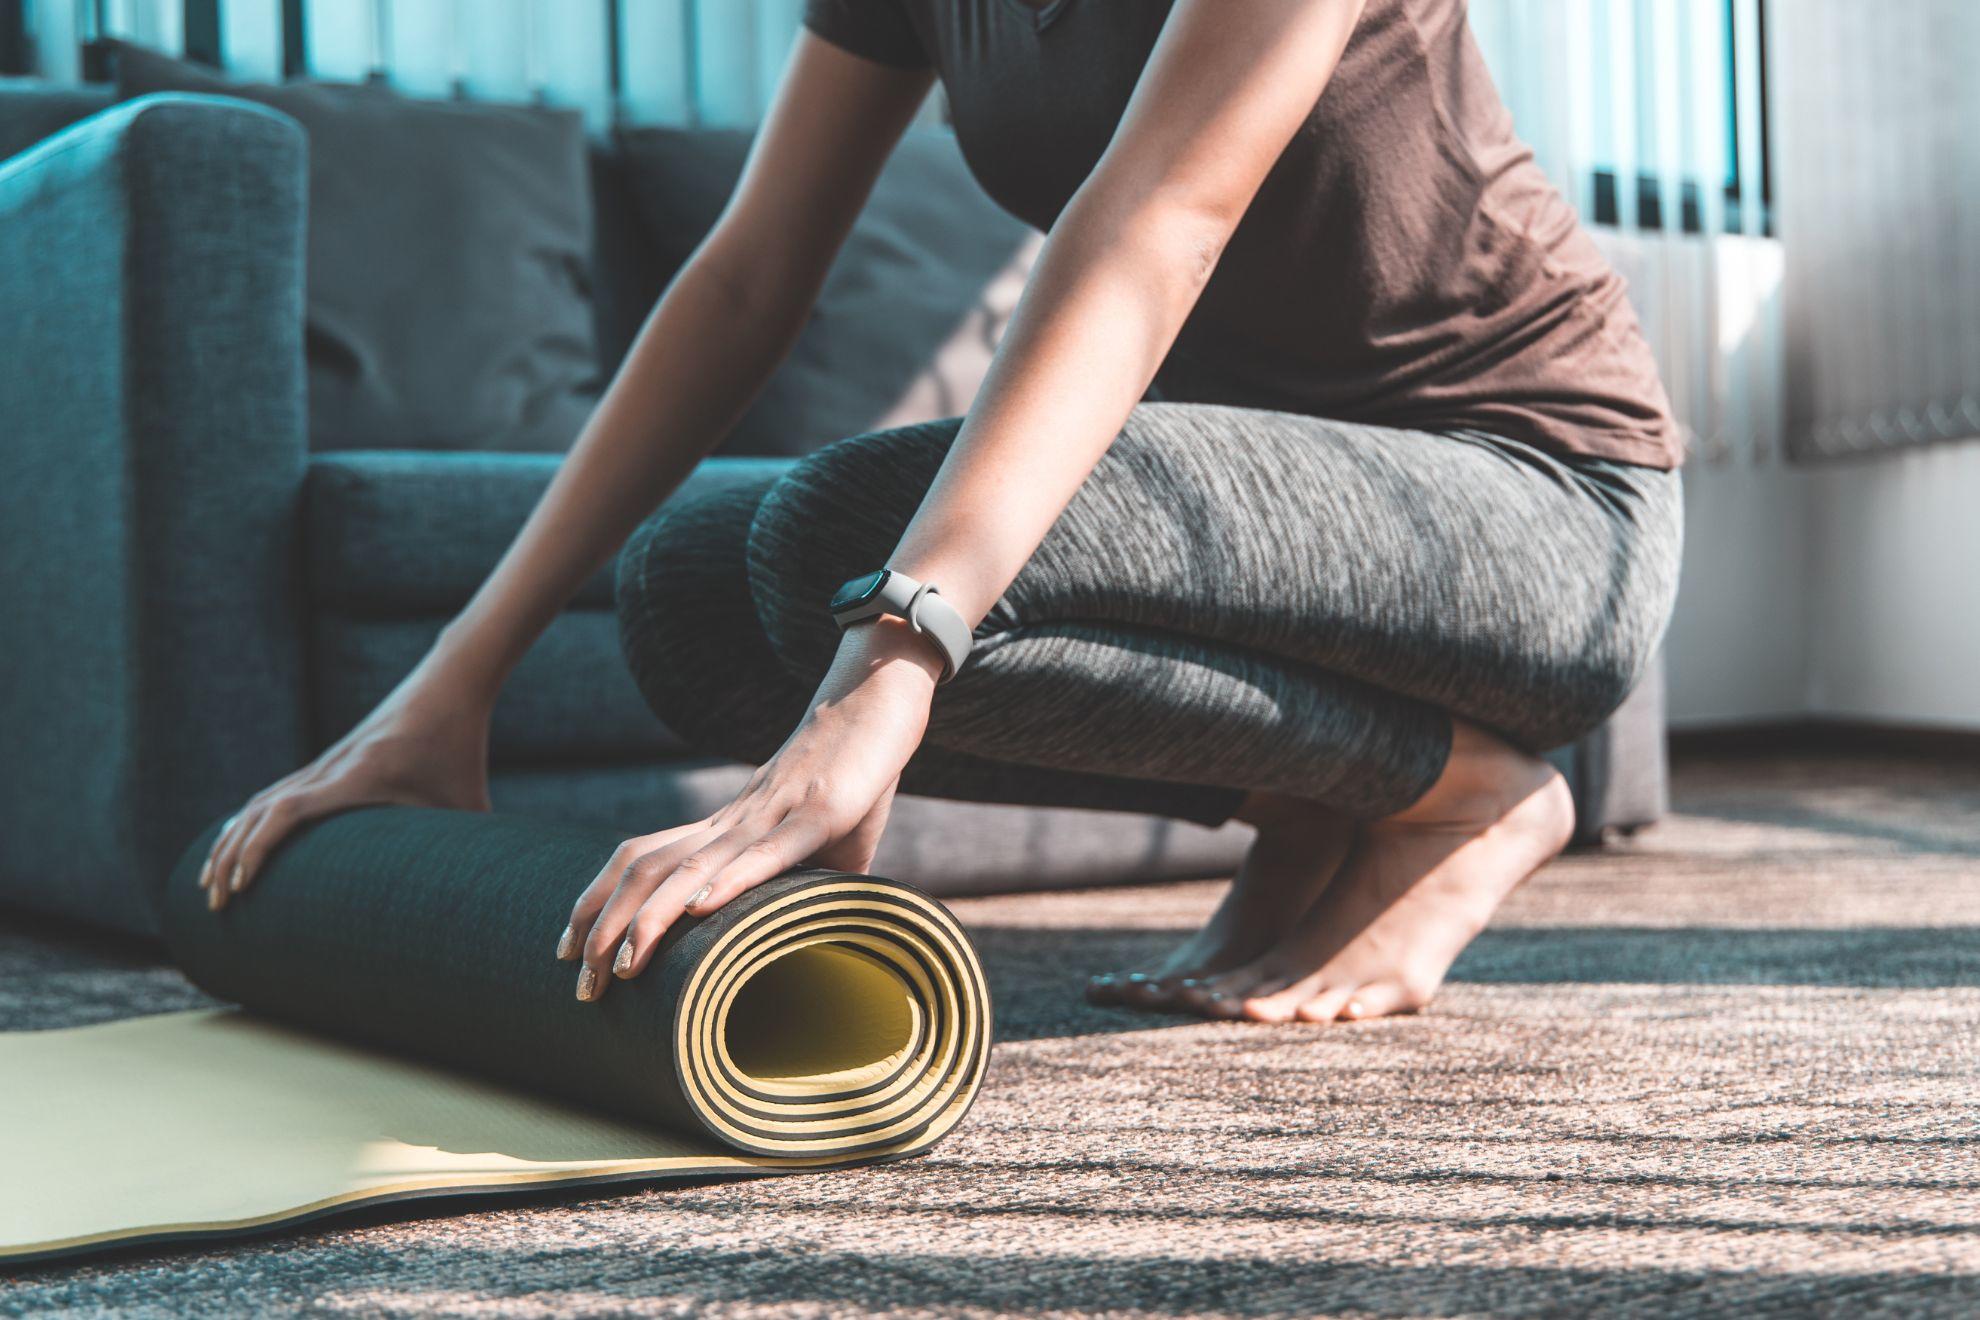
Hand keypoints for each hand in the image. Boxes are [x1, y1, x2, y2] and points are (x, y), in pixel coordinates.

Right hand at [199, 666, 493, 910]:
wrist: (450, 684)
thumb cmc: (461, 746)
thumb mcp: (469, 802)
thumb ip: (475, 850)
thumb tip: (489, 899)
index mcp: (357, 777)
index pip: (287, 811)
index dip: (256, 848)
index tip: (240, 886)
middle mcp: (330, 768)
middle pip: (258, 812)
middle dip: (230, 859)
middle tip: (214, 905)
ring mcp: (325, 763)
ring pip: (261, 801)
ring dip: (231, 841)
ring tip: (211, 882)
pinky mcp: (331, 760)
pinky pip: (278, 792)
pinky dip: (251, 817)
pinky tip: (237, 839)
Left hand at [559, 616, 939, 1001]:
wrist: (878, 699)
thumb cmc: (853, 776)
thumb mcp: (824, 848)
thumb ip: (806, 888)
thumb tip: (819, 948)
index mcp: (727, 828)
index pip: (643, 863)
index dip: (599, 904)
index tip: (572, 952)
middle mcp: (733, 821)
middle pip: (647, 870)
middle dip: (605, 928)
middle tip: (582, 986)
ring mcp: (773, 815)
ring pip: (693, 867)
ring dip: (650, 919)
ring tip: (622, 966)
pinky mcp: (821, 812)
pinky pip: (767, 852)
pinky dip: (730, 880)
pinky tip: (700, 909)